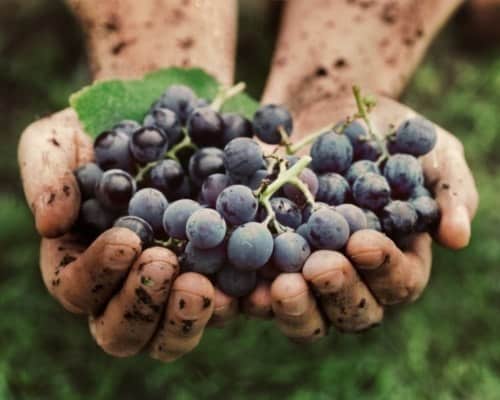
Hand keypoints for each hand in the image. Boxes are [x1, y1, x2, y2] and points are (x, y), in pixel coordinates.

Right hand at [18, 0, 237, 360]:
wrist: (167, 116)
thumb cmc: (105, 130)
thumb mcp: (62, 138)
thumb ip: (46, 175)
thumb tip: (51, 224)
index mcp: (85, 263)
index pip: (79, 289)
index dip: (98, 274)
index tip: (127, 239)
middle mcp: (129, 285)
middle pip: (125, 331)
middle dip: (142, 305)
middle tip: (165, 265)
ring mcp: (177, 285)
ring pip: (175, 333)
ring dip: (188, 318)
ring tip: (205, 286)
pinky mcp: (221, 275)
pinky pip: (231, 303)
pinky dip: (242, 302)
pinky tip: (256, 285)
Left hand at [248, 95, 477, 340]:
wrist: (329, 114)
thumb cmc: (388, 136)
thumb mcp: (430, 153)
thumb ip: (449, 191)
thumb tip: (458, 237)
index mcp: (396, 260)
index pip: (398, 281)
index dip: (383, 268)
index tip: (363, 241)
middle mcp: (352, 277)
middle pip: (350, 311)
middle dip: (336, 292)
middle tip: (319, 268)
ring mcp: (306, 273)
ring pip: (302, 311)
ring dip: (290, 306)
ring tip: (276, 287)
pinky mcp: (266, 261)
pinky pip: (254, 286)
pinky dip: (242, 291)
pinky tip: (230, 284)